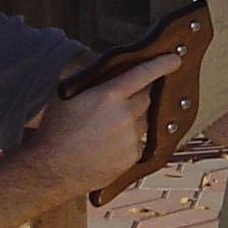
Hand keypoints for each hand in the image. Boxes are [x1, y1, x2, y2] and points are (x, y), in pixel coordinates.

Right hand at [23, 52, 178, 197]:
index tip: (175, 58)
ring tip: (110, 124)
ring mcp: (131, 138)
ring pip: (144, 120)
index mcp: (109, 96)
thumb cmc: (55, 128)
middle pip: (147, 96)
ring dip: (134, 117)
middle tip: (122, 98)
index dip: (162, 64)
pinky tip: (110, 142)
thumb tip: (96, 60)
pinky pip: (139, 141)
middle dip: (139, 94)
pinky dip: (130, 138)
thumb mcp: (63, 92)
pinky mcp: (132, 157)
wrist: (52, 169)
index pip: (144, 73)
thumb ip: (81, 72)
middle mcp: (125, 116)